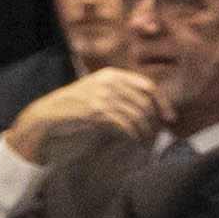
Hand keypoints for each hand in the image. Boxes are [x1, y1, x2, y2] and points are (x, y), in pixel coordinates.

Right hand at [16, 63, 164, 155]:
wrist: (49, 114)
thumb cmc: (76, 106)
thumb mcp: (98, 91)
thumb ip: (120, 93)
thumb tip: (151, 107)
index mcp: (112, 74)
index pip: (148, 87)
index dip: (162, 103)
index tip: (169, 118)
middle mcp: (109, 81)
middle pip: (145, 102)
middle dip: (154, 121)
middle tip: (157, 136)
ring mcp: (103, 94)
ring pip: (137, 114)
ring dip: (146, 132)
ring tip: (147, 143)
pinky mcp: (97, 110)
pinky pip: (125, 124)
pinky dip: (133, 136)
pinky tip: (134, 143)